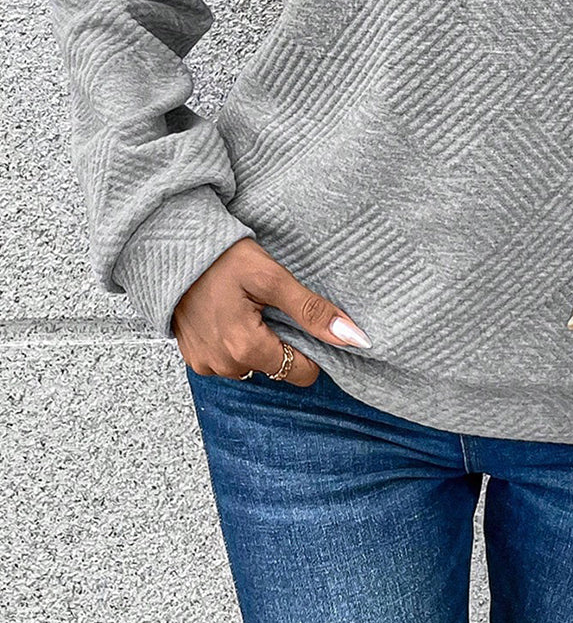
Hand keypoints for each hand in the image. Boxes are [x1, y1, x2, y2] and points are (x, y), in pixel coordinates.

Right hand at [172, 236, 371, 386]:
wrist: (171, 249)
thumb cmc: (221, 258)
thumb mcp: (272, 277)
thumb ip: (312, 310)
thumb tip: (352, 337)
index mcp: (245, 349)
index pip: (301, 373)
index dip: (309, 347)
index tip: (298, 318)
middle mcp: (223, 365)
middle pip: (277, 368)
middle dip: (281, 340)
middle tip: (267, 305)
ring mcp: (205, 364)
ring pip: (254, 364)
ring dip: (258, 341)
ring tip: (245, 307)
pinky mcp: (194, 358)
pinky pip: (230, 360)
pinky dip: (237, 341)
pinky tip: (230, 314)